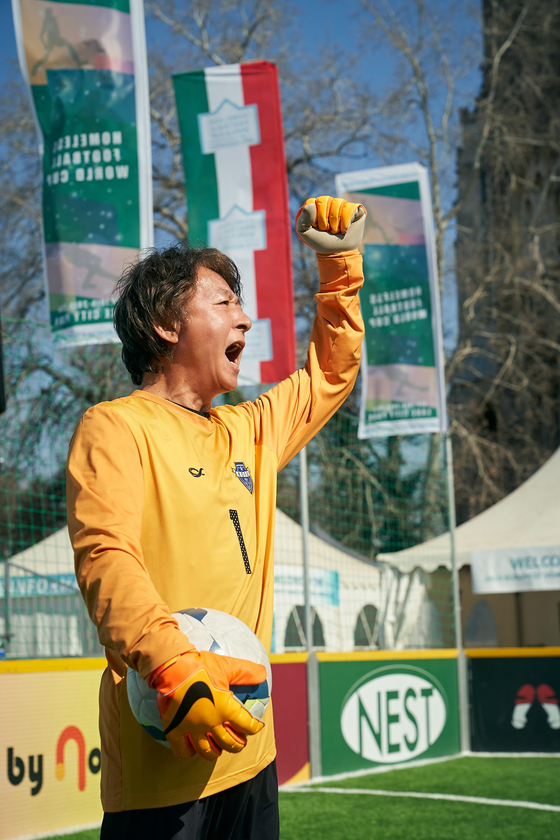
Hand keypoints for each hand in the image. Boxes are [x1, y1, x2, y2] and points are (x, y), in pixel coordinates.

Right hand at [151, 651, 265, 759]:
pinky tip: (193, 747)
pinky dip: (189, 752)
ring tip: (218, 747)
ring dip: (217, 751)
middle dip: (238, 744)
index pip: (247, 726)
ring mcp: (193, 729)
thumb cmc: (200, 665)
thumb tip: (263, 673)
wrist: (172, 667)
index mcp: (226, 709)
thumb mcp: (227, 666)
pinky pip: (183, 751)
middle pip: (230, 744)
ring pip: (208, 752)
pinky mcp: (175, 730)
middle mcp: (211, 723)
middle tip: (240, 740)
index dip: (255, 727)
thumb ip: (246, 672)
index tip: (257, 726)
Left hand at [295, 195, 365, 253]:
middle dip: (324, 218)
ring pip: (337, 202)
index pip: (312, 201)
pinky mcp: (355, 209)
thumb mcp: (306, 233)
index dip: (313, 216)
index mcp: (317, 207)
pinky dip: (346, 221)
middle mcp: (330, 204)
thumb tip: (311, 204)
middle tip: (326, 230)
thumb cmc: (322, 242)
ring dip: (335, 221)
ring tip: (336, 231)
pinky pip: (350, 208)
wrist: (338, 252)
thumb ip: (302, 220)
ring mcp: (342, 206)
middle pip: (324, 199)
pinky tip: (345, 230)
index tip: (316, 227)